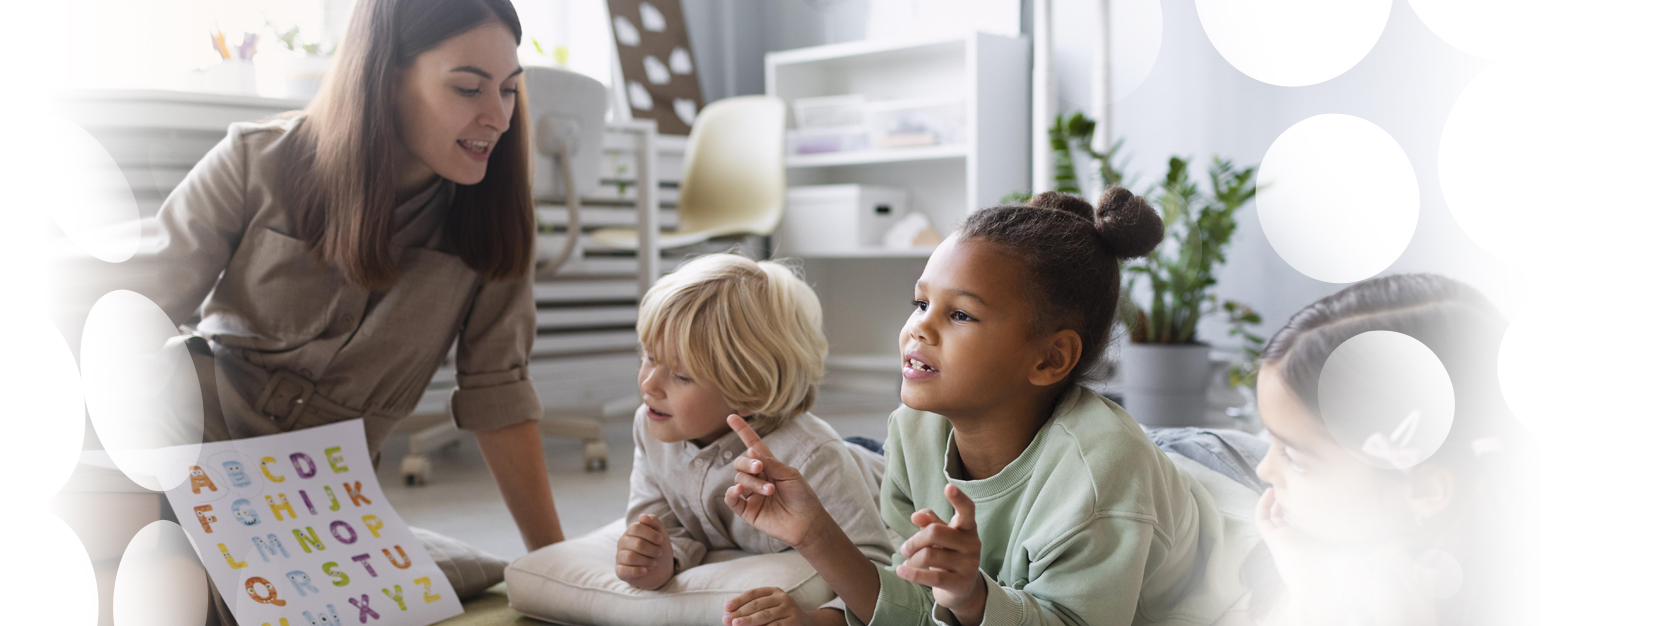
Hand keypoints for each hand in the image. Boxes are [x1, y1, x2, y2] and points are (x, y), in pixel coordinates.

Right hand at [616, 513, 674, 589]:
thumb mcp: (661, 534)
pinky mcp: (619, 571)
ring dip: (647, 561)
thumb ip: (654, 522)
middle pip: (637, 544)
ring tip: (653, 563)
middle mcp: (622, 542)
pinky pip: (625, 570)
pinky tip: (645, 571)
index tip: (661, 540)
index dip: (651, 534)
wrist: (661, 570)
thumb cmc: (659, 549)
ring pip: (631, 557)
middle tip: (658, 553)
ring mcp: (619, 557)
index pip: (636, 528)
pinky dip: (638, 571)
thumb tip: (642, 516)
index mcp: (631, 531)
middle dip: (653, 550)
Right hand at [723, 414, 828, 547]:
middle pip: (740, 463)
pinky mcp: (747, 510)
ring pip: (739, 479)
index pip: (752, 445)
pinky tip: (740, 489)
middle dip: (748, 464)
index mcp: (769, 466)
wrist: (807, 522)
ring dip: (753, 482)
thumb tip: (750, 452)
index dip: (742, 431)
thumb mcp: (790, 474)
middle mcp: (757, 478)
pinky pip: (731, 499)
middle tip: (760, 469)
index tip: (732, 416)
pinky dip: (732, 492)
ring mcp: (750, 494)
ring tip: (770, 490)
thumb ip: (770, 463)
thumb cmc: (802, 496)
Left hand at [723, 587, 811, 625]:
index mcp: (774, 591)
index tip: (726, 607)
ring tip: (736, 624)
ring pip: (765, 615)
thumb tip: (730, 618)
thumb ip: (752, 611)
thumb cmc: (781, 617)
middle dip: (740, 613)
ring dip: (749, 621)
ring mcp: (789, 609)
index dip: (739, 600)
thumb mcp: (769, 608)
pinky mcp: (793, 622)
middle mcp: (783, 598)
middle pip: (758, 604)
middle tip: (727, 620)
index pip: (753, 594)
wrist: (806, 624)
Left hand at [896, 484, 986, 625]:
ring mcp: (968, 565)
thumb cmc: (948, 554)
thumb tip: (917, 515)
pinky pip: (931, 577)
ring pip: (929, 555)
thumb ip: (930, 522)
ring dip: (912, 559)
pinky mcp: (960, 583)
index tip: (948, 487)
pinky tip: (901, 571)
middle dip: (914, 540)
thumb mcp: (941, 536)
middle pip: (935, 533)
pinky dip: (912, 573)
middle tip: (904, 548)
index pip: (967, 510)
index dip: (958, 498)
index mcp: (968, 528)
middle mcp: (972, 544)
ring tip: (908, 561)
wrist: (961, 589)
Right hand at [1255, 488, 1432, 625]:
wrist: (1322, 587)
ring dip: (1278, 496)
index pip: (1311, 518)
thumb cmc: (1341, 573)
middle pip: (1291, 513)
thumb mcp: (1366, 552)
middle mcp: (1300, 538)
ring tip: (1283, 479)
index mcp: (1318, 540)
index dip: (1310, 502)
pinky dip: (1264, 504)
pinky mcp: (1274, 540)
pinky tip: (1273, 491)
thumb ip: (1383, 546)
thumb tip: (1407, 538)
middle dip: (1292, 495)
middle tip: (1295, 477)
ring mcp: (1284, 539)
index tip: (1317, 486)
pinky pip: (1263, 519)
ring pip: (1274, 513)